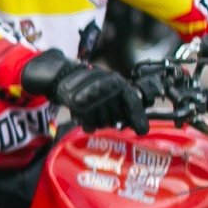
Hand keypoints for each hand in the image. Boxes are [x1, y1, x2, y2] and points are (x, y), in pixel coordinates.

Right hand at [19, 50, 148, 134]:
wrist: (66, 77)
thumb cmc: (91, 83)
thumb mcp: (111, 85)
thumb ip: (123, 100)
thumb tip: (137, 123)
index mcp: (118, 84)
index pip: (133, 103)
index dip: (138, 118)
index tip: (142, 131)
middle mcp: (108, 91)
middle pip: (117, 117)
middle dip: (112, 119)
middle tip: (104, 114)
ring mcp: (94, 99)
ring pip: (104, 123)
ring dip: (99, 122)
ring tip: (93, 113)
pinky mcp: (81, 107)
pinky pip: (90, 126)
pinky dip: (88, 125)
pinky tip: (86, 119)